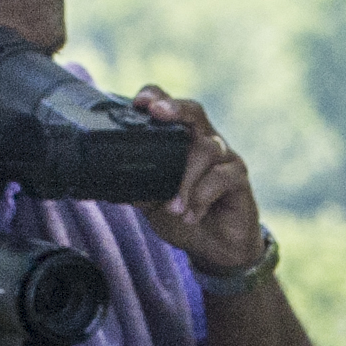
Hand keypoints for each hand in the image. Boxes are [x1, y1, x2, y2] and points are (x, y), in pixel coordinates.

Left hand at [132, 88, 265, 271]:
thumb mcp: (152, 203)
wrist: (216, 247)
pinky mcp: (239, 178)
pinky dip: (202, 196)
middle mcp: (204, 141)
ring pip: (206, 149)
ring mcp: (224, 157)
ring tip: (174, 208)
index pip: (170, 108)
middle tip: (157, 112)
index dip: (156, 97)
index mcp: (182, 141)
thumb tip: (107, 178)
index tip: (140, 102)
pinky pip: (222, 177)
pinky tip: (191, 215)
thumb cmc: (184, 217)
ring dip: (186, 179)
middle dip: (175, 108)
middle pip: (194, 111)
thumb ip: (137, 186)